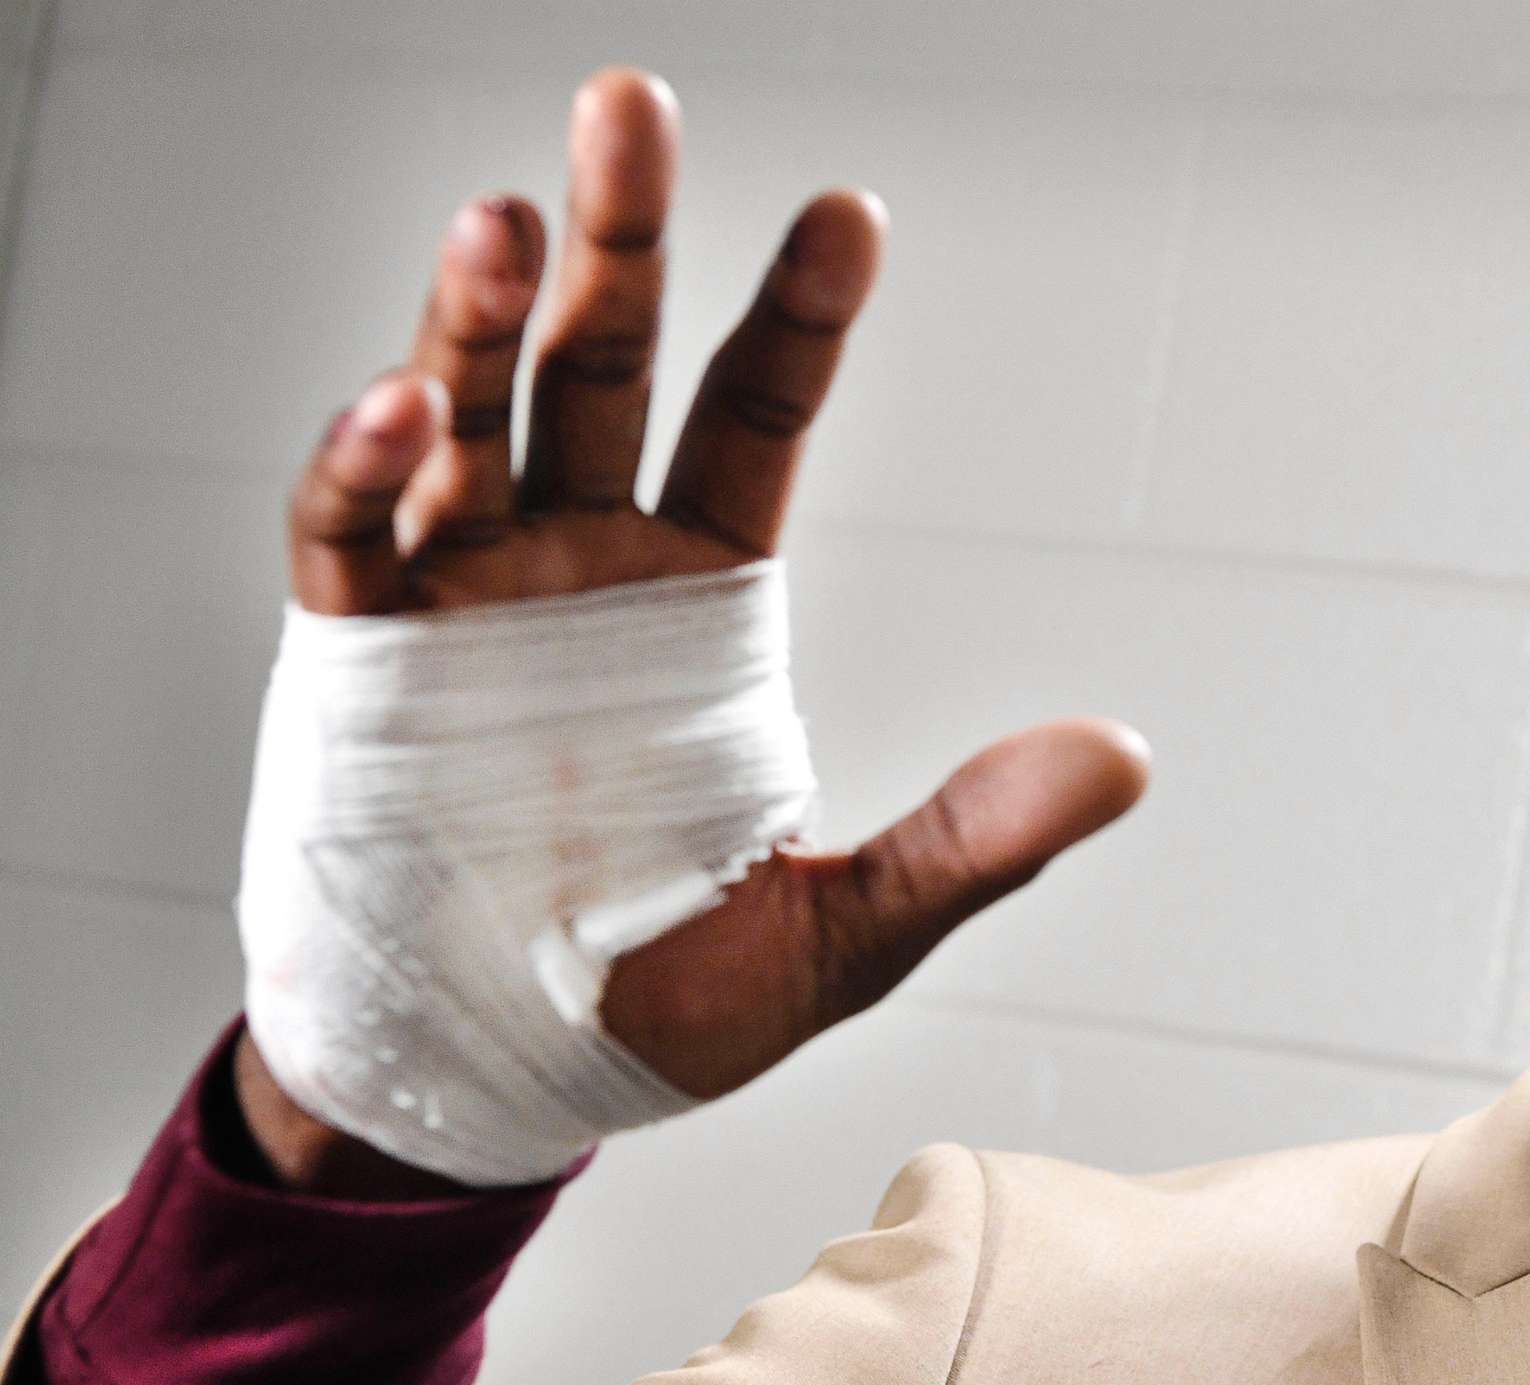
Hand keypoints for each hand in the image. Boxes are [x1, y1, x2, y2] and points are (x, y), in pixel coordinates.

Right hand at [241, 67, 1149, 1194]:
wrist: (506, 1081)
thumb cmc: (669, 999)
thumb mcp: (848, 932)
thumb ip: (973, 839)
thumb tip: (1127, 758)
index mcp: (700, 596)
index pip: (753, 418)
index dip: (797, 318)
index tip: (850, 215)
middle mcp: (579, 564)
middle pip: (599, 369)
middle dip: (617, 240)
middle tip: (633, 106)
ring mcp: (465, 600)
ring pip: (466, 419)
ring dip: (477, 320)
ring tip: (506, 218)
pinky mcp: (359, 663)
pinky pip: (350, 542)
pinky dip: (365, 471)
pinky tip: (401, 408)